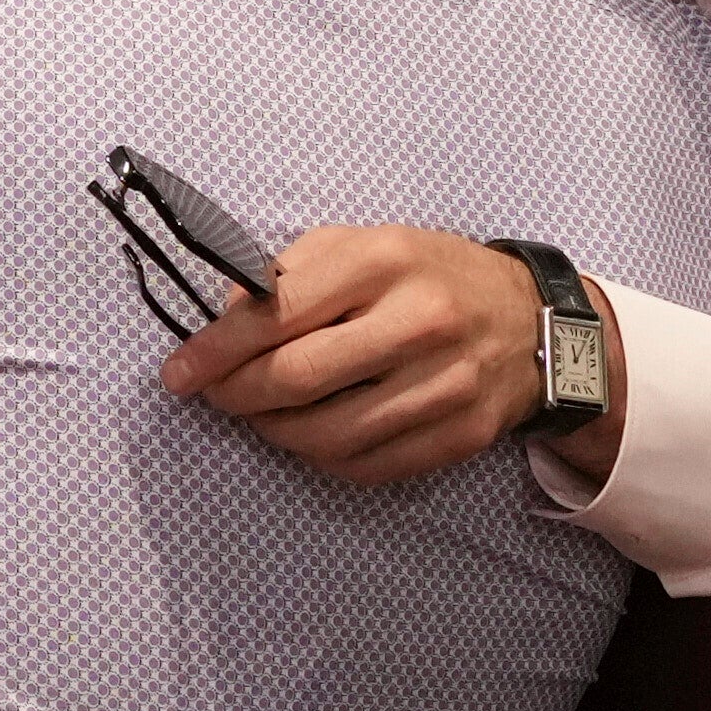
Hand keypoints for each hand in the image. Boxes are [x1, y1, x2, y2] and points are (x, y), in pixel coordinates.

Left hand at [160, 224, 581, 493]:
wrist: (531, 321)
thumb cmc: (428, 276)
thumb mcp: (362, 244)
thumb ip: (290, 274)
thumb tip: (223, 321)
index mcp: (383, 262)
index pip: (276, 315)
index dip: (215, 351)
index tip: (179, 373)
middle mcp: (418, 323)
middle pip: (295, 380)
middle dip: (235, 395)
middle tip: (214, 396)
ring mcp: (444, 386)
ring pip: (325, 435)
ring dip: (273, 432)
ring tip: (259, 414)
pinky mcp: (458, 436)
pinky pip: (365, 466)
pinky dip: (320, 457)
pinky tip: (309, 433)